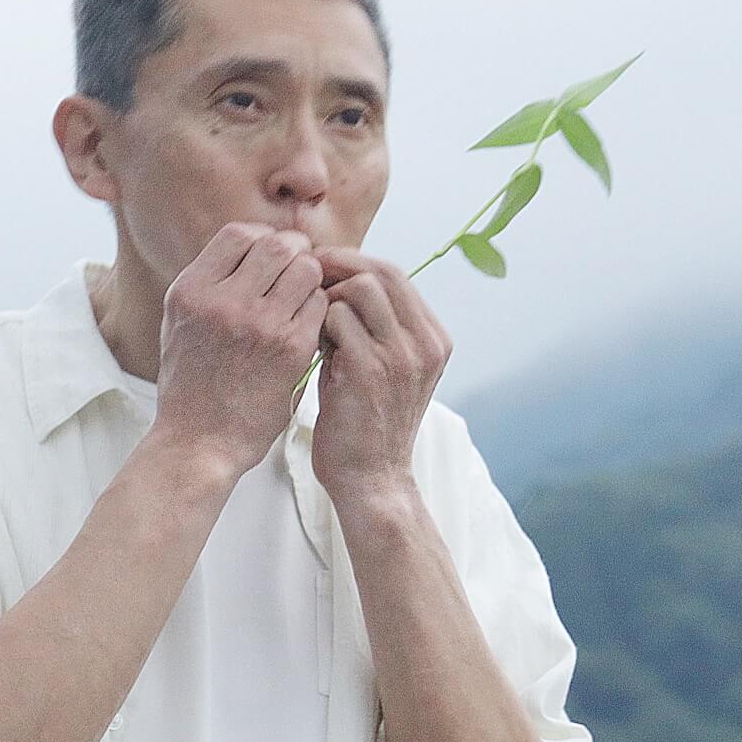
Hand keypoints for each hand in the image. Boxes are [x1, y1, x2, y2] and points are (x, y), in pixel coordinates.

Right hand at [153, 222, 331, 482]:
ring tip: (302, 299)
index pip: (239, 234)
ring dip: (310, 279)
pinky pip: (319, 304)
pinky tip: (308, 326)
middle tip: (297, 272)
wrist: (199, 441)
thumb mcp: (180, 324)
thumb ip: (210, 285)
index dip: (261, 239)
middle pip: (278, 245)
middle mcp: (223, 302)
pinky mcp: (291, 348)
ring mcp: (259, 324)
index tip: (268, 257)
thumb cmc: (191, 385)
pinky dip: (318, 309)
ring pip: (306, 269)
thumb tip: (250, 248)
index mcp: (192, 291)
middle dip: (294, 252)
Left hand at [307, 249, 452, 500]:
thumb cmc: (364, 423)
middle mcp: (426, 343)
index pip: (396, 274)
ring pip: (360, 288)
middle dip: (339, 266)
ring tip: (313, 326)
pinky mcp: (371, 369)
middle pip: (383, 271)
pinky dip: (316, 325)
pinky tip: (309, 348)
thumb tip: (338, 281)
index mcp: (433, 339)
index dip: (355, 262)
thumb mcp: (384, 368)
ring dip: (328, 298)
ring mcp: (402, 355)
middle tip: (307, 277)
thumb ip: (374, 327)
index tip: (322, 267)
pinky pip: (336, 318)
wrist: (369, 479)